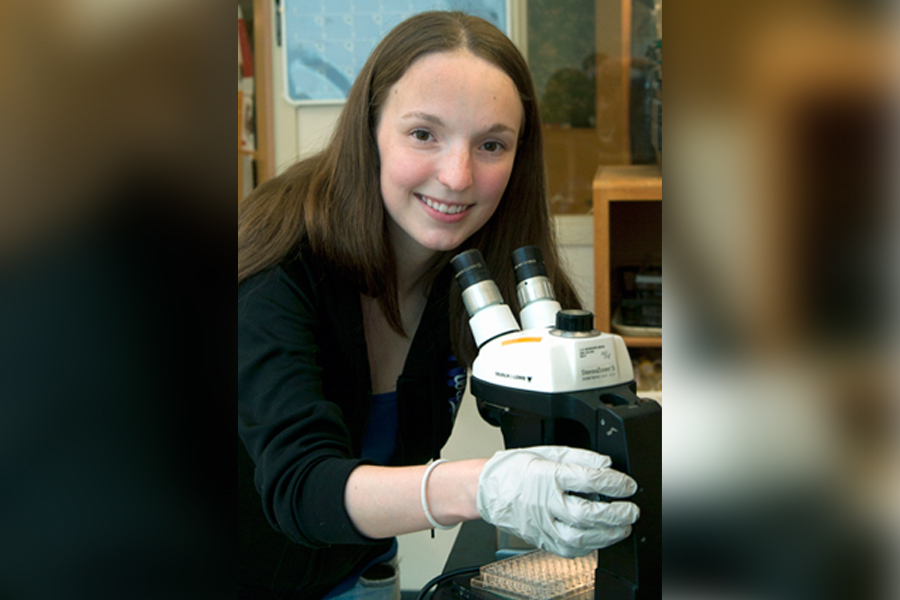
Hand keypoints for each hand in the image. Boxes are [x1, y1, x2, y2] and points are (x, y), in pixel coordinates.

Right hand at [476, 446, 638, 557]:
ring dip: (607, 535)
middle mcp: (545, 503)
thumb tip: (605, 463)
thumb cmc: (514, 470)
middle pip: (586, 513)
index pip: (588, 480)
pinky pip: (568, 550)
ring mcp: (542, 525)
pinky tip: (599, 537)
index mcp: (547, 476)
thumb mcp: (547, 452)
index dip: (614, 483)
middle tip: (631, 510)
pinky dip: (589, 546)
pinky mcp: (541, 540)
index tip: (627, 485)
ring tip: (622, 528)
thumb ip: (579, 457)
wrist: (487, 490)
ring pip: (579, 538)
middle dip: (615, 514)